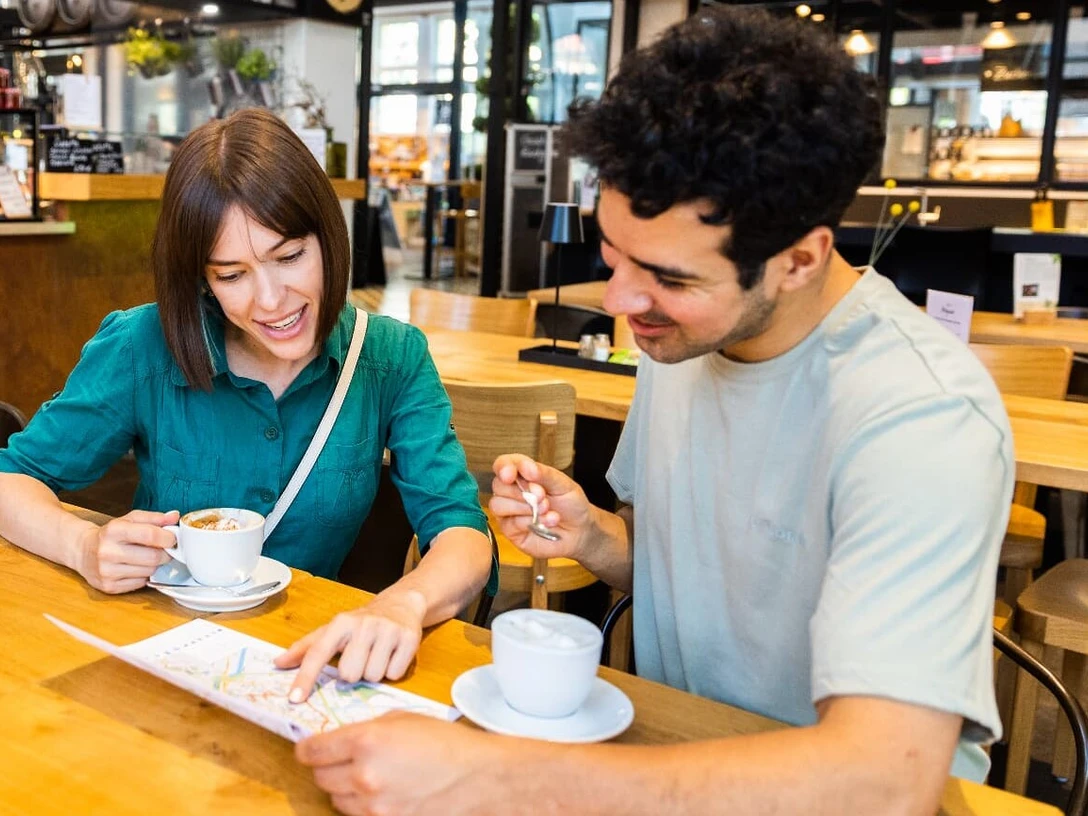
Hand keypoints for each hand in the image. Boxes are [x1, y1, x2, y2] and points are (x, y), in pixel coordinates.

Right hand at [76, 509, 178, 593]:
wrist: (82, 551)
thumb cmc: (111, 534)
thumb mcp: (130, 520)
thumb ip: (154, 518)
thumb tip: (174, 516)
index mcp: (113, 530)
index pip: (150, 535)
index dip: (168, 538)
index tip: (172, 538)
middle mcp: (107, 551)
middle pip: (153, 557)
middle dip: (165, 553)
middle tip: (164, 549)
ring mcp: (106, 571)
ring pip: (149, 571)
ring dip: (154, 565)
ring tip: (147, 557)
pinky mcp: (108, 587)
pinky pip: (141, 584)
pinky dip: (144, 576)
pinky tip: (136, 568)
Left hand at [276, 589, 427, 701]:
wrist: (401, 604)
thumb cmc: (361, 622)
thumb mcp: (334, 630)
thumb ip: (306, 648)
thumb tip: (277, 663)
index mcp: (341, 623)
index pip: (318, 653)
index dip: (305, 677)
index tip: (294, 699)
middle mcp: (364, 624)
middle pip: (349, 674)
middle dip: (354, 673)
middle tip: (360, 658)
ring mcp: (388, 630)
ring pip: (372, 676)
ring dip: (373, 673)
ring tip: (377, 656)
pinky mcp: (409, 638)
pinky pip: (394, 674)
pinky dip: (392, 671)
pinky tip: (392, 656)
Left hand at [296, 712, 509, 815]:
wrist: (476, 776)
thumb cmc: (445, 742)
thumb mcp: (403, 719)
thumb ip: (367, 728)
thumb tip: (343, 738)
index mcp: (365, 741)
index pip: (312, 751)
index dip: (306, 748)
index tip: (308, 748)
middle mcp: (363, 775)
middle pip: (320, 777)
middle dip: (326, 767)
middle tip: (340, 759)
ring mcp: (373, 806)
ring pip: (335, 800)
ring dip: (343, 788)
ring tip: (367, 776)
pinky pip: (356, 815)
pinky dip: (361, 805)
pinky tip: (380, 792)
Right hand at [490, 454, 592, 561]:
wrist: (580, 530)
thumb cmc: (571, 504)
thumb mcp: (562, 484)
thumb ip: (543, 473)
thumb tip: (526, 467)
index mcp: (523, 475)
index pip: (504, 464)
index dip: (504, 467)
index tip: (511, 474)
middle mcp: (513, 492)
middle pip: (498, 485)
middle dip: (521, 490)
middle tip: (542, 495)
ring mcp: (510, 512)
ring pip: (498, 505)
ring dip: (524, 507)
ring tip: (547, 510)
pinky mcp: (512, 531)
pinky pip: (510, 523)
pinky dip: (530, 521)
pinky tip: (547, 521)